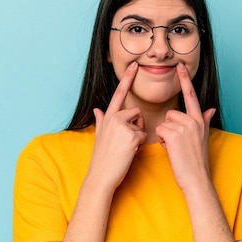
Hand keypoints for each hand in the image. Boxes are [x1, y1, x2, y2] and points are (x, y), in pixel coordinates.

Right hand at [88, 62, 146, 189]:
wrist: (101, 175)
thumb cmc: (102, 158)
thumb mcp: (99, 136)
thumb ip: (101, 121)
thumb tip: (97, 110)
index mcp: (107, 116)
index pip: (119, 94)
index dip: (127, 79)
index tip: (135, 65)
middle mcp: (113, 118)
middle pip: (136, 112)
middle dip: (137, 125)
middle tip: (128, 141)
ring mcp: (122, 126)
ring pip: (141, 124)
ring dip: (138, 135)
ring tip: (126, 147)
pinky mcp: (131, 136)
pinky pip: (144, 136)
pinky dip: (140, 145)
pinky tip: (130, 152)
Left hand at [155, 63, 215, 190]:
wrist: (197, 178)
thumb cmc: (197, 160)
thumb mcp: (204, 137)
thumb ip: (205, 121)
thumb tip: (211, 110)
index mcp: (200, 120)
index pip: (191, 96)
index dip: (185, 80)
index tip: (180, 66)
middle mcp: (193, 120)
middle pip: (171, 114)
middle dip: (169, 128)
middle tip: (178, 144)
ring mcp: (184, 127)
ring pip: (164, 123)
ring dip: (165, 136)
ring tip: (175, 148)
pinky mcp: (173, 134)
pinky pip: (159, 131)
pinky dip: (161, 141)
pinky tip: (171, 150)